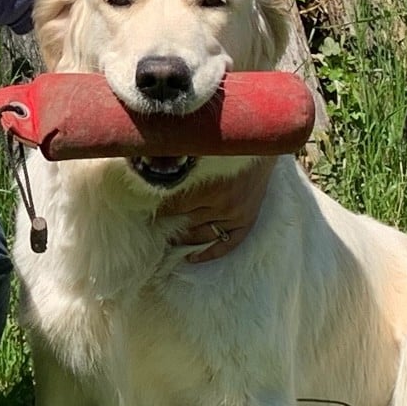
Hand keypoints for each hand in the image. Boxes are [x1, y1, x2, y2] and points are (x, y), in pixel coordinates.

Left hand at [157, 157, 274, 262]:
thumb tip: (154, 172)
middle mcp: (223, 205)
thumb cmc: (227, 148)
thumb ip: (181, 167)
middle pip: (186, 221)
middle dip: (168, 223)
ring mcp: (236, 216)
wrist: (260, 147)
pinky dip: (209, 253)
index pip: (175, 206)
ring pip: (201, 234)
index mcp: (209, 187)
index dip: (159, 208)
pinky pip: (227, 245)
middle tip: (153, 225)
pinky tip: (191, 258)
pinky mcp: (247, 222)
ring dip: (183, 237)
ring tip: (167, 237)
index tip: (146, 209)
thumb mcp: (202, 155)